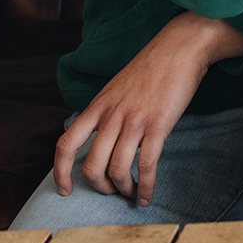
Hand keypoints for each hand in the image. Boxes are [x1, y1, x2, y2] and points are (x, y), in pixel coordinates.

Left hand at [54, 12, 242, 206]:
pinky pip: (146, 165)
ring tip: (132, 194)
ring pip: (117, 170)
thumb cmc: (154, 65)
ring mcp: (134, 121)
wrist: (181, 47)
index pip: (66, 145)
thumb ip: (107, 110)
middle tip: (112, 191)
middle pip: (91, 166)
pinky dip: (145, 186)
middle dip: (100, 187)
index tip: (65, 190)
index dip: (60, 173)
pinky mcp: (159, 125)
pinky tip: (148, 195)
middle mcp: (111, 116)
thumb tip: (104, 136)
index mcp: (98, 106)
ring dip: (123, 189)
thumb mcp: (118, 86)